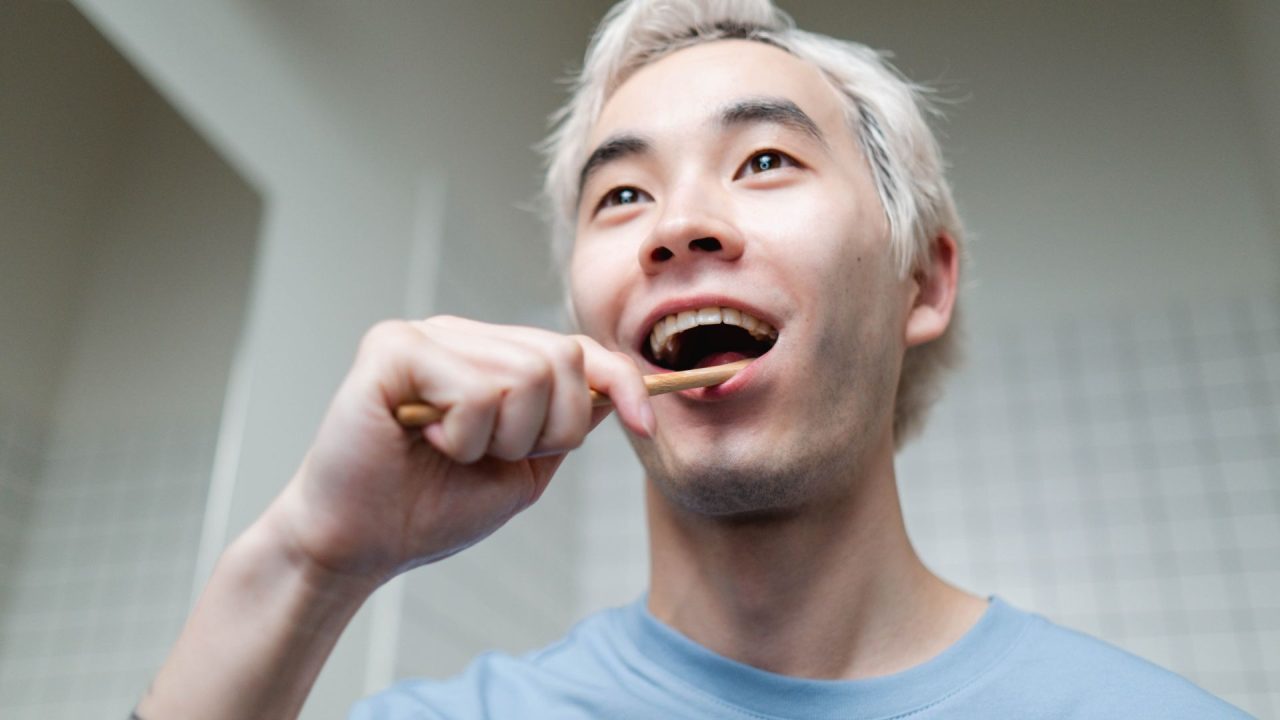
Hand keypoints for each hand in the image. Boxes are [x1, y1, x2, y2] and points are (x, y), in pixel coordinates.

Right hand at [265, 316, 652, 590]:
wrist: (358, 545)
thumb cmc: (431, 509)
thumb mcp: (523, 468)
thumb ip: (567, 424)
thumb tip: (617, 387)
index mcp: (489, 355)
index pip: (576, 348)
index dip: (622, 383)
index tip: (646, 427)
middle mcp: (459, 333)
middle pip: (562, 358)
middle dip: (549, 429)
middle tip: (493, 456)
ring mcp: (424, 334)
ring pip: (525, 375)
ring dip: (500, 438)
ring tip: (454, 452)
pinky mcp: (392, 349)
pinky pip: (476, 388)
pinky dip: (464, 435)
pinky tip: (425, 442)